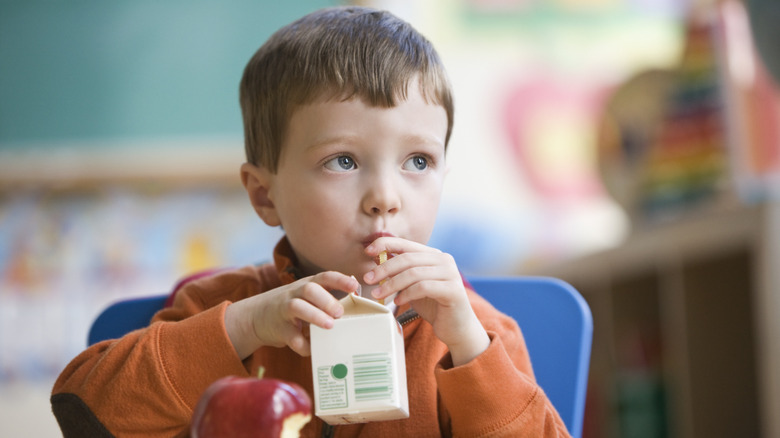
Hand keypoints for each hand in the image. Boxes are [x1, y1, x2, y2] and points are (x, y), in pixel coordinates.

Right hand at [225, 272, 358, 358]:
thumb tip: (358, 297)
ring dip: (315, 315)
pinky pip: (291, 337)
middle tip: (340, 312)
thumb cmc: (292, 307)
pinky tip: (313, 349)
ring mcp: (284, 310)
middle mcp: (295, 294)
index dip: (340, 280)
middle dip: (326, 300)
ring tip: (329, 326)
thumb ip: (328, 296)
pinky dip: (303, 345)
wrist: (256, 317)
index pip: (324, 277)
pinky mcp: (279, 329)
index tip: (354, 286)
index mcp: (307, 285)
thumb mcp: (307, 296)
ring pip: (297, 307)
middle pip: (309, 289)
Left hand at [363, 237, 489, 365]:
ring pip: (414, 273)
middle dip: (384, 268)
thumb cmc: (433, 306)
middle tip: (368, 279)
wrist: (456, 328)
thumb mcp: (413, 285)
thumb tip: (377, 260)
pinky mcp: (453, 290)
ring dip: (392, 283)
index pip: (406, 244)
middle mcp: (444, 260)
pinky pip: (424, 287)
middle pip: (408, 259)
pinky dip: (407, 293)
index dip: (386, 244)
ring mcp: (451, 274)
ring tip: (378, 294)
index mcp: (434, 255)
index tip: (368, 251)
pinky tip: (398, 301)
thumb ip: (400, 272)